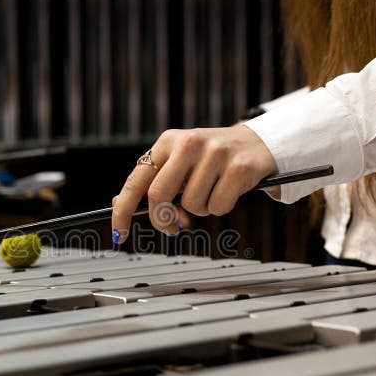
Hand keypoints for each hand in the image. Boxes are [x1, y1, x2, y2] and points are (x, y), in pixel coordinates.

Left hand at [111, 124, 277, 241]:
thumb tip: (119, 203)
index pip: (136, 181)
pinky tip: (228, 191)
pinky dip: (221, 207)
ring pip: (192, 205)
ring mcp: (215, 153)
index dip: (124, 210)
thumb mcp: (178, 163)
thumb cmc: (211, 159)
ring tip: (211, 193)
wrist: (256, 144)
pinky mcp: (239, 167)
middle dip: (163, 219)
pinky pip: (218, 206)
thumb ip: (152, 182)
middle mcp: (189, 143)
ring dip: (200, 210)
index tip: (120, 233)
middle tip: (174, 226)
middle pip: (159, 196)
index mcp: (168, 141)